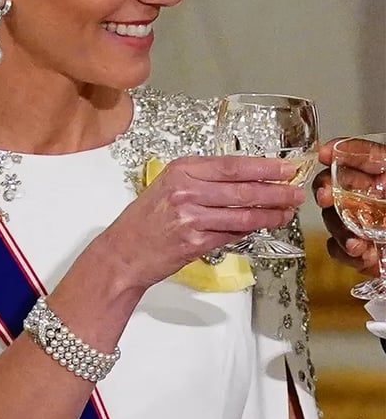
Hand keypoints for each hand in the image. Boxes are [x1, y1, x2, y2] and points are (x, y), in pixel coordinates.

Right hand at [106, 154, 304, 290]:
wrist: (122, 253)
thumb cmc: (145, 220)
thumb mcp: (168, 186)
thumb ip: (202, 180)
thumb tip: (245, 179)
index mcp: (181, 170)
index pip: (232, 165)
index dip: (264, 167)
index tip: (285, 167)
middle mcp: (186, 191)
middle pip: (242, 189)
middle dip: (275, 191)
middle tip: (296, 191)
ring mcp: (190, 218)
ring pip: (242, 214)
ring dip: (269, 214)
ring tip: (287, 213)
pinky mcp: (195, 243)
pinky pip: (231, 234)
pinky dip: (249, 231)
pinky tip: (262, 227)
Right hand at [313, 140, 378, 274]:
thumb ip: (372, 159)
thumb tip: (337, 149)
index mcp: (381, 174)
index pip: (353, 155)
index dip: (337, 153)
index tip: (325, 154)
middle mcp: (368, 196)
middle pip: (332, 187)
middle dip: (326, 192)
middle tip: (326, 196)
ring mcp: (361, 224)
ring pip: (331, 220)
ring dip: (340, 229)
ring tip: (356, 240)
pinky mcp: (359, 252)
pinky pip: (336, 248)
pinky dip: (345, 252)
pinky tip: (363, 253)